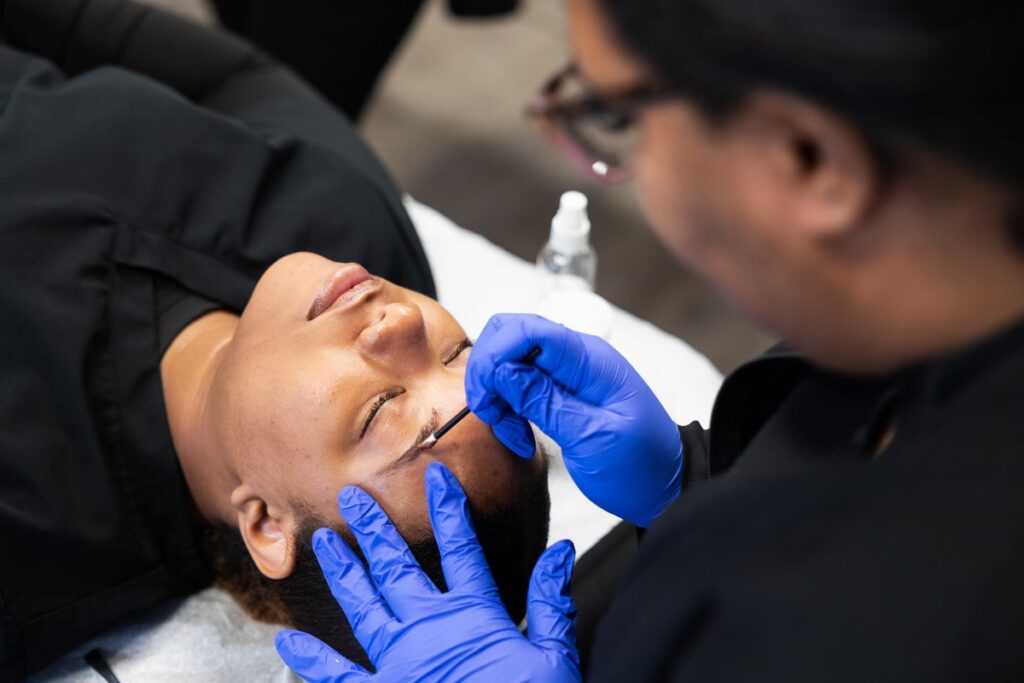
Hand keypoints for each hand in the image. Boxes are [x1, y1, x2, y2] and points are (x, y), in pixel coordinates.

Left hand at [275, 462, 580, 682]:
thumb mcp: (554, 656)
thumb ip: (552, 602)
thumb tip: (560, 551)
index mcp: (476, 616)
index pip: (461, 550)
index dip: (449, 510)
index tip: (436, 477)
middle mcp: (431, 630)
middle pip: (397, 568)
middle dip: (374, 529)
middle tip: (352, 497)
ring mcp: (402, 663)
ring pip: (364, 606)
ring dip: (344, 572)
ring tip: (324, 542)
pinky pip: (341, 677)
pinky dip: (313, 662)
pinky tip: (290, 643)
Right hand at [465, 313, 681, 526]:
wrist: (664, 483)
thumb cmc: (640, 463)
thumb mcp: (592, 438)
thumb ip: (546, 402)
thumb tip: (501, 370)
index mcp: (588, 360)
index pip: (527, 329)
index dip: (495, 355)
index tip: (487, 398)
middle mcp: (574, 357)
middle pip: (509, 336)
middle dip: (489, 373)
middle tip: (493, 416)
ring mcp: (565, 372)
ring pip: (508, 360)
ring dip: (497, 395)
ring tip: (513, 435)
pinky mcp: (558, 391)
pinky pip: (518, 384)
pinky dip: (507, 407)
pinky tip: (520, 436)